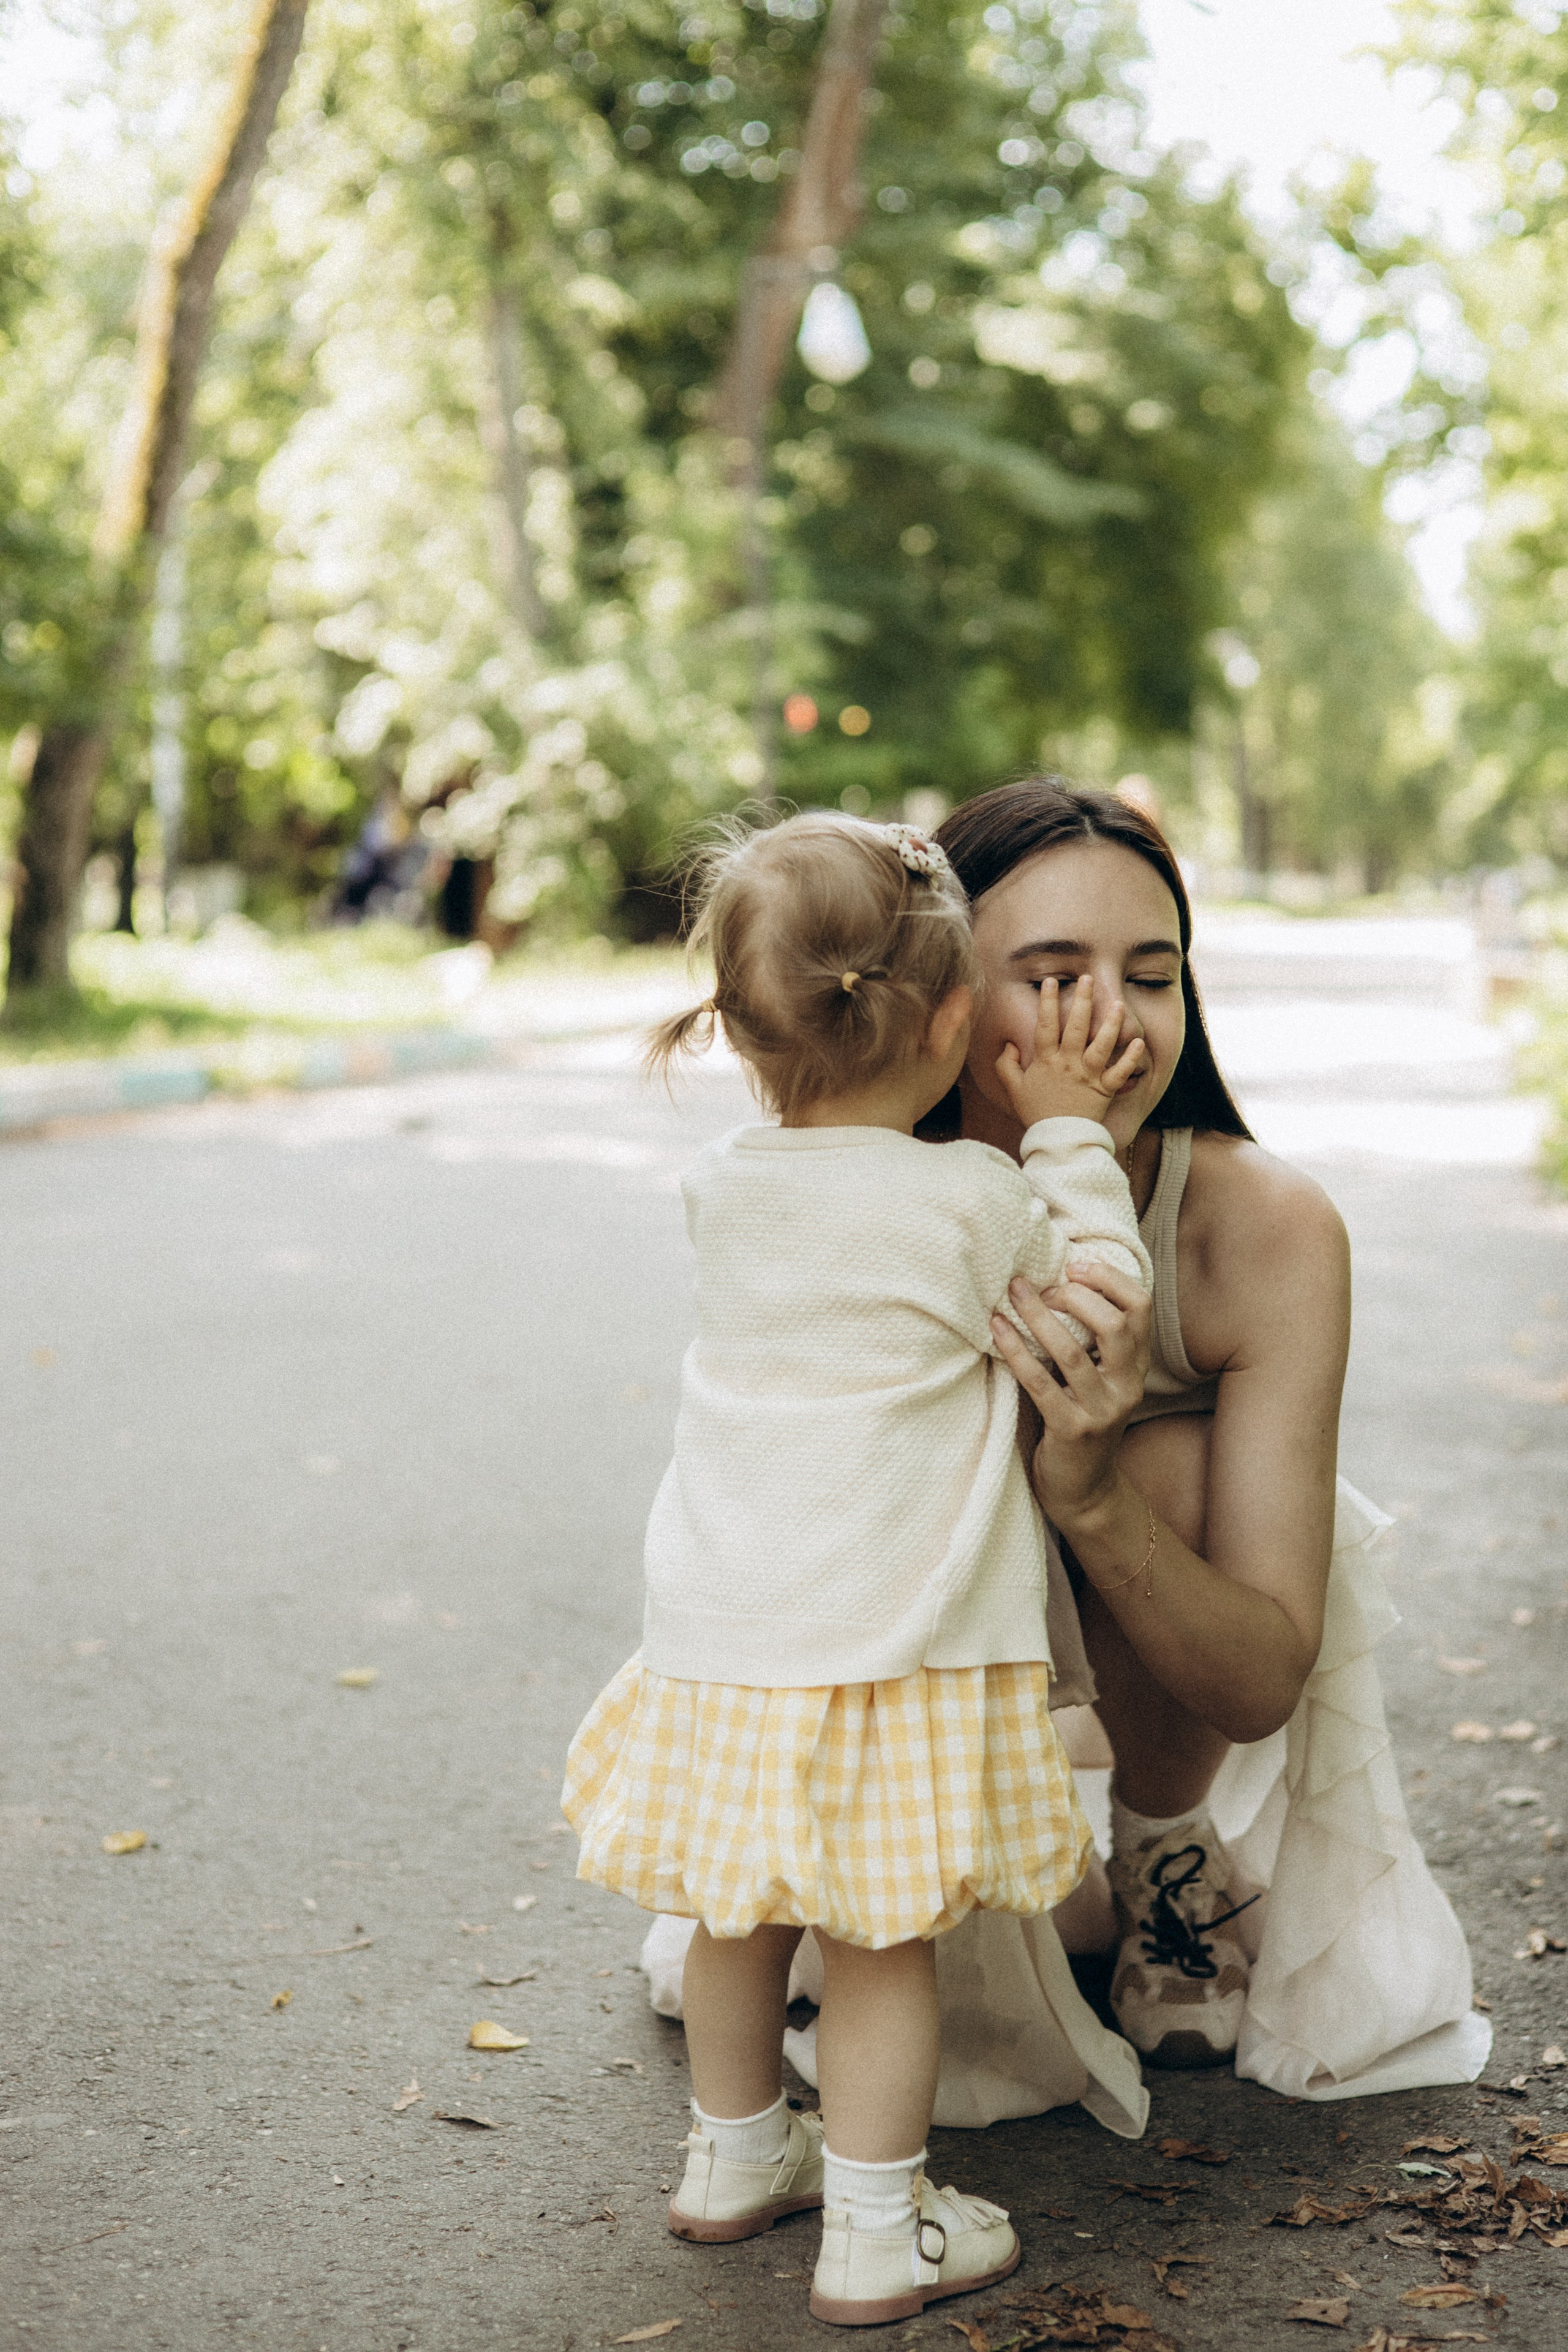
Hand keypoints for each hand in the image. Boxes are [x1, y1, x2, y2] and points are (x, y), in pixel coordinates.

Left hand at [990, 1259, 1151, 1528]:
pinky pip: (1039, 1383)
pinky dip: (1015, 1351)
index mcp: (1136, 1367)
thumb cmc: (1081, 1421)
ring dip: (1038, 1316)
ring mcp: (1101, 1411)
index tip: (1074, 1266)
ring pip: (1072, 1352)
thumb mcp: (1098, 1380)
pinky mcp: (1071, 1431)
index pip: (1140, 1308)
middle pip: (1116, 1325)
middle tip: (1042, 1287)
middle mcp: (1127, 1386)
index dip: (1109, 1279)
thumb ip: (1093, 1342)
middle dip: (1075, 1296)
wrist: (1084, 1491)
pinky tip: (996, 1328)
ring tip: (1013, 1292)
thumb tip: (1056, 1281)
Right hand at [996, 976, 1145, 1131]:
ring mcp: (1088, 1076)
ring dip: (1111, 1023)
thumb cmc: (1036, 1113)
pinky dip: (1131, 1058)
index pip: (1046, 1025)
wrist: (1058, 1141)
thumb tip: (1009, 1044)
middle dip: (1083, 1000)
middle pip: (1077, 1027)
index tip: (1052, 981)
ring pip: (1102, 1044)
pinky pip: (1120, 1072)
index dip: (1048, 1002)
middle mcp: (1068, 1064)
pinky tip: (1139, 1041)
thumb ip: (1007, 1065)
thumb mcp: (1014, 1089)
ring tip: (1118, 1003)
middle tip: (1088, 978)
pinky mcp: (1105, 1090)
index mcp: (1046, 1061)